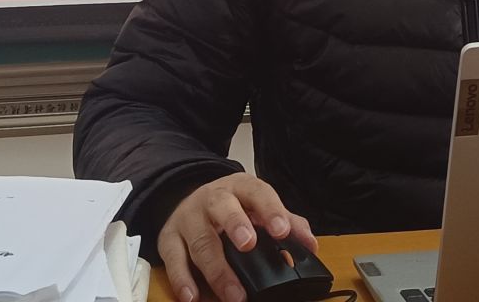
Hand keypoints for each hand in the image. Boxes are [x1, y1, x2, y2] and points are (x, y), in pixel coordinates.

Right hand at [156, 172, 316, 301]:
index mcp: (239, 188)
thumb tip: (309, 245)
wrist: (187, 199)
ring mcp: (188, 218)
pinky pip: (174, 259)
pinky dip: (183, 280)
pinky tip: (193, 297)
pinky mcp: (169, 239)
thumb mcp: (258, 207)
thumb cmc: (231, 208)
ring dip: (217, 269)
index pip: (256, 191)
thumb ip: (287, 222)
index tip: (281, 230)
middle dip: (235, 224)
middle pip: (222, 206)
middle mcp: (212, 199)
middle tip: (248, 244)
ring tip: (233, 294)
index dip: (270, 209)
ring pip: (200, 239)